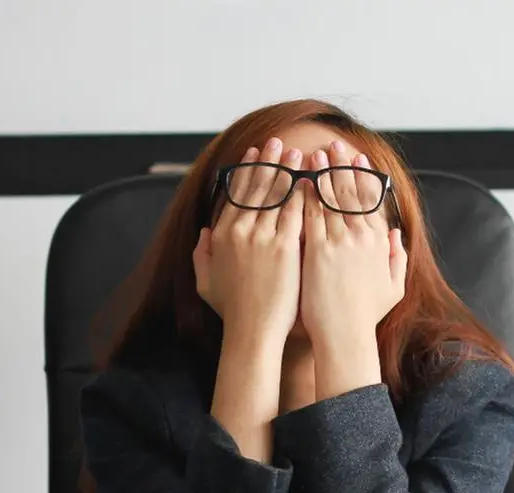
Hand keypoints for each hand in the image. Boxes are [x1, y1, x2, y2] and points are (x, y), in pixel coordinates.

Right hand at [194, 137, 304, 348]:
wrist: (253, 330)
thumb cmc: (233, 312)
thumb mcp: (205, 282)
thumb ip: (202, 254)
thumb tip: (204, 233)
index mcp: (221, 235)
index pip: (236, 193)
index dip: (247, 171)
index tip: (255, 154)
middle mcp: (240, 230)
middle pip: (255, 186)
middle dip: (268, 161)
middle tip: (276, 142)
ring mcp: (262, 236)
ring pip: (276, 193)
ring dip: (287, 169)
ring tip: (296, 151)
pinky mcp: (285, 246)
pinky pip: (295, 211)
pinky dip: (303, 192)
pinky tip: (311, 178)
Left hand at [300, 141, 407, 354]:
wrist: (344, 336)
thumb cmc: (364, 317)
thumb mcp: (393, 287)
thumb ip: (396, 257)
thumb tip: (396, 234)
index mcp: (378, 243)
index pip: (372, 200)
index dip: (363, 176)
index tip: (358, 158)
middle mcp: (360, 237)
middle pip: (351, 191)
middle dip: (342, 164)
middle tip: (334, 144)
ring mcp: (338, 242)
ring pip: (330, 198)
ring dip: (322, 172)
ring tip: (316, 153)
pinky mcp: (316, 250)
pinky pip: (310, 215)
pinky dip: (305, 195)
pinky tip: (298, 180)